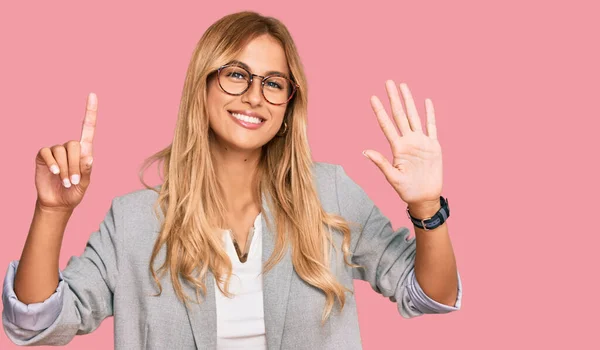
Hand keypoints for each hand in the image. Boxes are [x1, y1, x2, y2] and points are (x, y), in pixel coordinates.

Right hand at [34, 93, 97, 211]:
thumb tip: (88, 157)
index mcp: (84, 151)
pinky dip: (52, 162)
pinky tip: (54, 172)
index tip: (93, 94)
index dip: (90, 111)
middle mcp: (70, 148)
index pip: (88, 128)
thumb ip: (86, 172)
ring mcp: (55, 151)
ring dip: (65, 169)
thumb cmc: (74, 192)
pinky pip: (47, 153)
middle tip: (73, 181)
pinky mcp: (43, 156)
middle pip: (74, 145)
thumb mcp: (84, 184)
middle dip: (75, 165)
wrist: (58, 202)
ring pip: (61, 151)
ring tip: (65, 182)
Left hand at [363, 81, 441, 205]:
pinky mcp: (433, 146)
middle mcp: (408, 141)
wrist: (425, 197)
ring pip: (414, 116)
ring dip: (409, 101)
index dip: (379, 111)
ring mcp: (421, 142)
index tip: (372, 97)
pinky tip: (426, 101)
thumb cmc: (407, 190)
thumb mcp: (392, 177)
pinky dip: (430, 114)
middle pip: (399, 115)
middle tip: (388, 82)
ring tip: (403, 86)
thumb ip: (381, 163)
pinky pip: (432, 126)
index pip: (386, 125)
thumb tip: (365, 151)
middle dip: (393, 98)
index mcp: (397, 148)